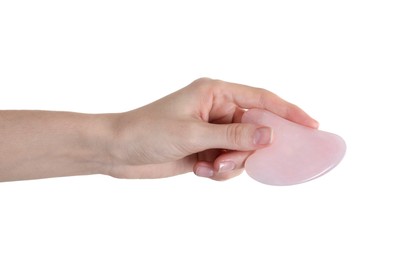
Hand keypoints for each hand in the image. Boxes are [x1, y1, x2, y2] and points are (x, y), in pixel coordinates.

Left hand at [107, 78, 317, 180]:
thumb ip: (233, 136)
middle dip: (246, 151)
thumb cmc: (147, 130)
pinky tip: (200, 171)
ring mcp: (212, 131)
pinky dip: (220, 171)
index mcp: (215, 93)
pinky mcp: (207, 150)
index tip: (310, 125)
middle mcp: (217, 110)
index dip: (287, 111)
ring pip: (242, 151)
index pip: (260, 99)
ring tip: (207, 167)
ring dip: (230, 164)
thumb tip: (269, 137)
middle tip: (228, 162)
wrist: (118, 151)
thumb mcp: (193, 134)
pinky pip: (228, 163)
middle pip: (254, 131)